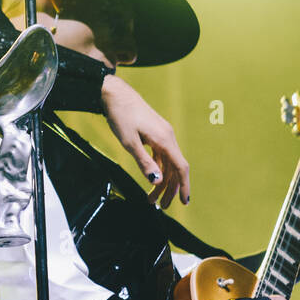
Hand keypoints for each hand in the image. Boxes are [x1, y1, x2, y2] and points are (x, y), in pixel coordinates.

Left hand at [100, 74, 189, 207]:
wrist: (114, 93)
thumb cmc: (120, 116)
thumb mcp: (129, 142)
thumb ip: (144, 162)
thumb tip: (157, 181)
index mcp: (165, 139)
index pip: (180, 167)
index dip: (184, 186)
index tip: (184, 202)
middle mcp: (168, 137)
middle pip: (174, 168)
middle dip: (169, 189)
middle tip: (160, 206)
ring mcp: (162, 134)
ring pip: (167, 163)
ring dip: (161, 181)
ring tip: (150, 198)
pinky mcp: (155, 133)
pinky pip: (161, 155)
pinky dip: (157, 169)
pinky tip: (150, 178)